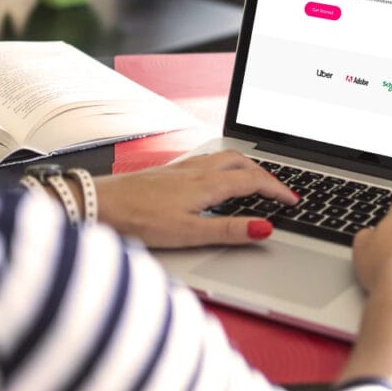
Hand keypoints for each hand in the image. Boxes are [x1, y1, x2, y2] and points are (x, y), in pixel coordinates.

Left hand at [92, 151, 297, 247]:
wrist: (98, 205)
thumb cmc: (138, 220)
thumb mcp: (189, 233)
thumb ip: (228, 230)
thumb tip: (265, 229)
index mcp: (207, 183)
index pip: (253, 182)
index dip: (277, 190)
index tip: (293, 201)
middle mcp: (197, 170)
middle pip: (243, 163)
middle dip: (266, 174)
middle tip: (280, 190)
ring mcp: (182, 168)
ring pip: (225, 157)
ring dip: (247, 166)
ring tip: (257, 179)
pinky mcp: (169, 171)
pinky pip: (209, 160)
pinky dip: (226, 165)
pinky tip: (217, 177)